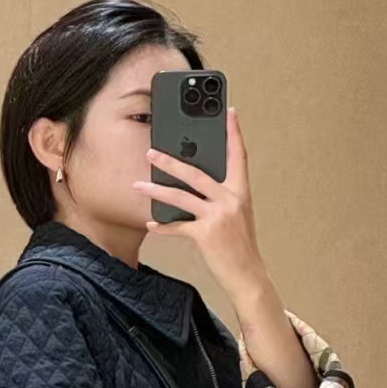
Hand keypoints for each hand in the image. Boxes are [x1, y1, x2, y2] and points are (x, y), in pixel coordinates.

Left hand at [131, 106, 266, 301]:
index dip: (234, 133)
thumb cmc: (239, 246)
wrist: (247, 276)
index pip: (239, 156)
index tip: (230, 112)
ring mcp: (218, 217)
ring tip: (139, 184)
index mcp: (241, 192)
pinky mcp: (206, 235)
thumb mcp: (237, 216)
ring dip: (157, 189)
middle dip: (171, 161)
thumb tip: (195, 186)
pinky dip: (163, 226)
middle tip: (151, 150)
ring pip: (182, 197)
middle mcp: (231, 201)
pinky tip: (150, 222)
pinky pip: (178, 227)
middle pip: (197, 173)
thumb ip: (221, 198)